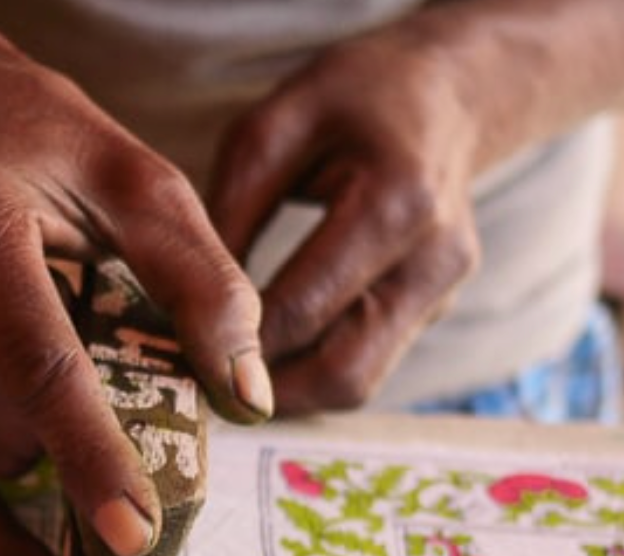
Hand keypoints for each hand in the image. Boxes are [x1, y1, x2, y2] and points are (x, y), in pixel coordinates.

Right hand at [0, 0, 271, 555]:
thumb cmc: (40, 145)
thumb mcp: (138, 180)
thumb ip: (202, 280)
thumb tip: (248, 395)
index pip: (36, 363)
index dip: (90, 454)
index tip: (136, 533)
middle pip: (19, 420)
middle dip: (93, 426)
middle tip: (128, 369)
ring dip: (48, 439)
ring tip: (52, 348)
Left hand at [207, 0, 623, 412]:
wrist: (448, 94)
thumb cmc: (351, 99)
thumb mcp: (273, 125)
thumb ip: (231, 211)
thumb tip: (190, 305)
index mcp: (398, 201)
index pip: (304, 308)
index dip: (237, 346)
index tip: (175, 358)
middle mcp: (435, 259)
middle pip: (344, 372)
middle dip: (264, 393)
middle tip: (197, 390)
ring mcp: (443, 293)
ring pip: (359, 384)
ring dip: (288, 393)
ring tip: (223, 379)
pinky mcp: (436, 310)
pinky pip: (368, 361)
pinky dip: (312, 368)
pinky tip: (265, 356)